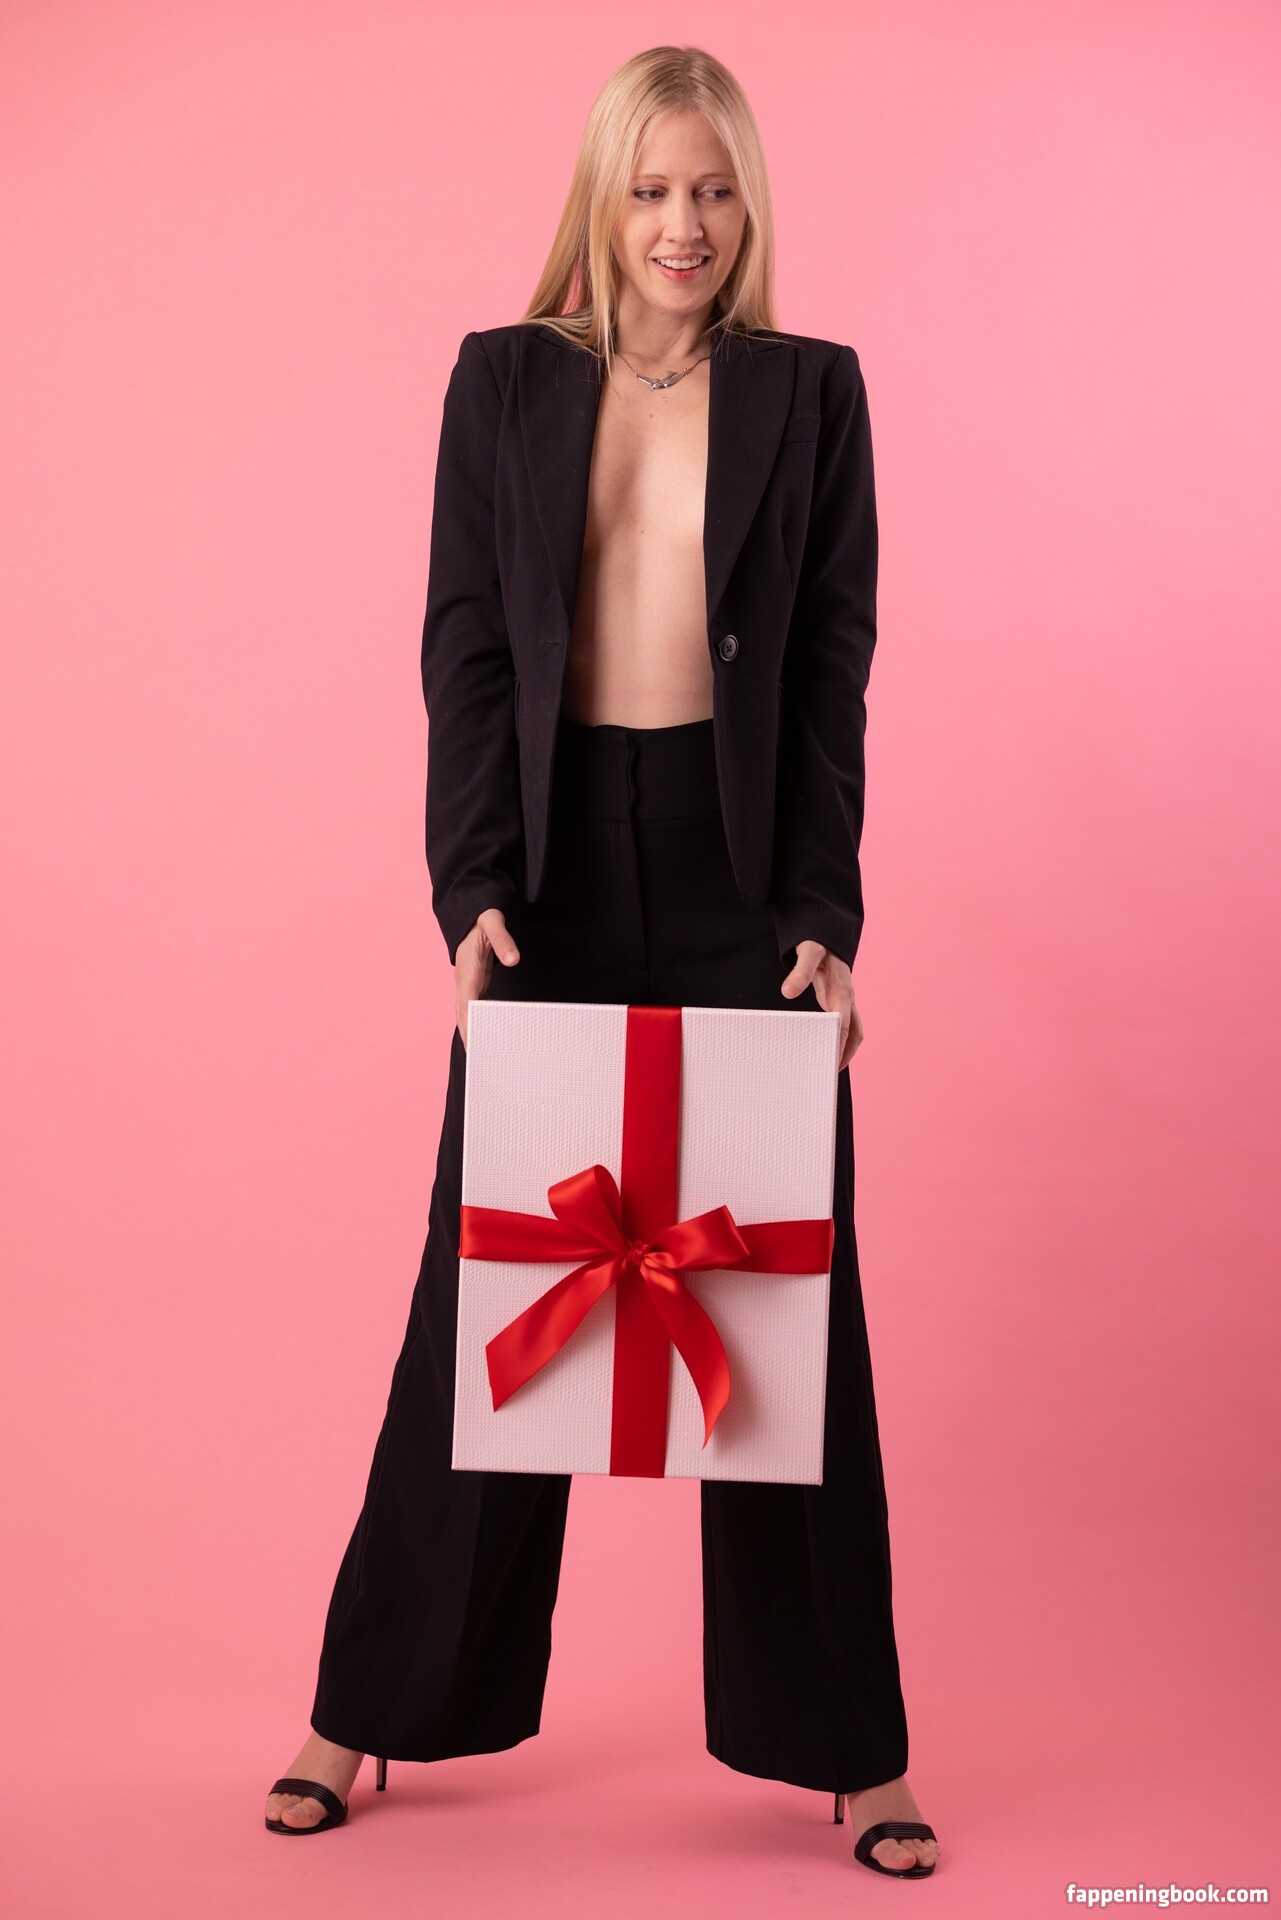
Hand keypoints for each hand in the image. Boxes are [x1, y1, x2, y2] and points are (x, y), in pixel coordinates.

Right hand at [455, 908, 520, 1048]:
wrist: (470, 915)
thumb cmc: (482, 919)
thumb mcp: (493, 923)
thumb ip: (503, 940)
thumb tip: (513, 960)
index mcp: (468, 971)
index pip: (467, 1002)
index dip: (470, 1023)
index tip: (475, 1041)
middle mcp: (464, 981)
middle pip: (462, 1014)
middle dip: (469, 1036)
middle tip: (478, 1059)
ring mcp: (466, 985)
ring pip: (464, 1014)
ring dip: (470, 1034)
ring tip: (480, 1056)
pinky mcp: (473, 986)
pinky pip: (471, 1010)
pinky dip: (475, 1025)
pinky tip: (484, 1037)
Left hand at [781, 939, 862, 1071]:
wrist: (828, 934)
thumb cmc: (818, 943)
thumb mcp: (808, 953)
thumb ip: (799, 971)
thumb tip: (788, 992)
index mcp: (842, 990)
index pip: (844, 1022)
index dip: (839, 1042)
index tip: (831, 1060)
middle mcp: (847, 998)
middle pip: (855, 1032)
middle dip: (846, 1053)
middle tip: (831, 1073)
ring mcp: (844, 1001)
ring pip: (853, 1031)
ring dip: (845, 1050)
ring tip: (830, 1070)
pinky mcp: (837, 1001)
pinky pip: (843, 1026)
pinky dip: (839, 1041)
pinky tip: (824, 1051)